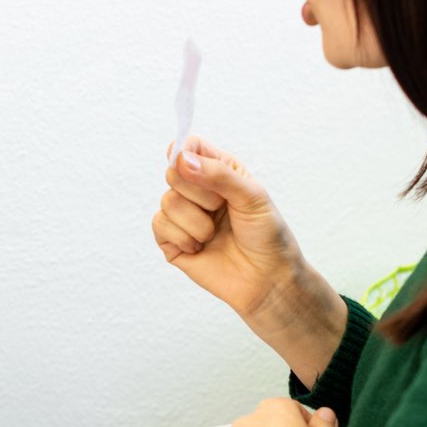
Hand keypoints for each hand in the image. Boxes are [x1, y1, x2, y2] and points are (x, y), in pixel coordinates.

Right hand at [152, 137, 347, 382]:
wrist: (268, 280)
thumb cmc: (266, 235)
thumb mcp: (251, 196)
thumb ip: (219, 174)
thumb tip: (181, 159)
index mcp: (218, 171)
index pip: (188, 146)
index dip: (186, 153)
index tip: (198, 168)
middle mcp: (197, 190)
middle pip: (173, 173)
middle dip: (200, 194)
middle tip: (221, 210)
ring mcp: (183, 216)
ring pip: (167, 202)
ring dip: (196, 222)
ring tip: (214, 235)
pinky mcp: (171, 241)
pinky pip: (159, 226)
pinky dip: (183, 237)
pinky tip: (200, 247)